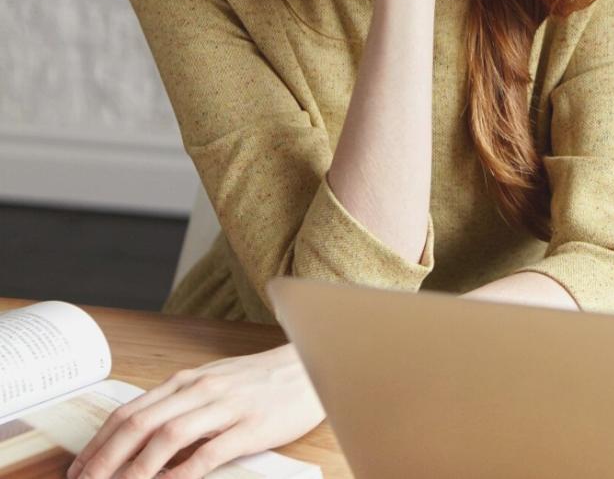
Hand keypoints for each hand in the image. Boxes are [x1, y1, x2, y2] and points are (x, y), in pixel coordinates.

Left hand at [68, 344, 323, 478]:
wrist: (313, 367)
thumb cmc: (263, 380)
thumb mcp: (216, 382)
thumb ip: (181, 402)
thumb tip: (142, 430)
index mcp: (188, 380)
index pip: (131, 411)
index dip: (99, 443)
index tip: (79, 468)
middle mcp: (201, 390)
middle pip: (140, 424)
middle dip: (106, 458)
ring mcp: (226, 407)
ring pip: (168, 437)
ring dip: (136, 469)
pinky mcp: (250, 427)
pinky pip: (209, 452)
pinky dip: (182, 472)